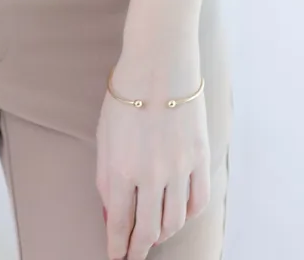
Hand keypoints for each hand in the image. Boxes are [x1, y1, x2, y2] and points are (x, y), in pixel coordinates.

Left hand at [95, 54, 210, 258]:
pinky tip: (178, 215)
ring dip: (163, 234)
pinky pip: (198, 201)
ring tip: (154, 234)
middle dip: (139, 249)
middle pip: (148, 231)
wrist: (159, 62)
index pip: (120, 224)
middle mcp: (151, 174)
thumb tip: (112, 214)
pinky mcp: (200, 157)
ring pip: (174, 221)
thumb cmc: (126, 95)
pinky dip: (188, 216)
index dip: (118, 247)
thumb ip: (106, 178)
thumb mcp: (104, 135)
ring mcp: (179, 168)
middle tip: (134, 254)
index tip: (116, 257)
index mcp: (122, 168)